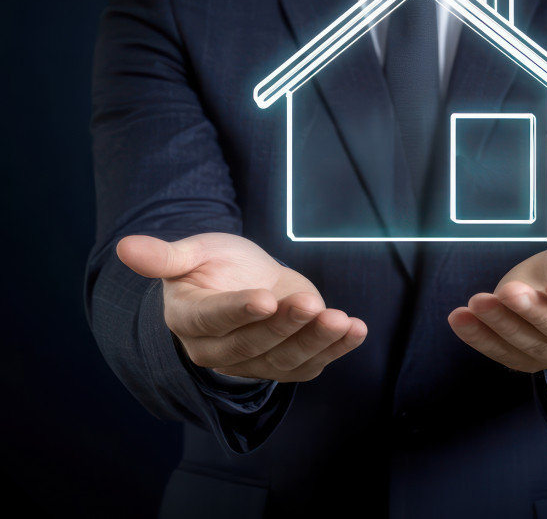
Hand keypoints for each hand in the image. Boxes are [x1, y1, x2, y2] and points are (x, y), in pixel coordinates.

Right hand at [116, 233, 367, 382]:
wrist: (245, 281)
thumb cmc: (215, 265)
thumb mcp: (193, 252)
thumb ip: (165, 256)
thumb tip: (125, 247)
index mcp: (190, 319)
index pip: (213, 319)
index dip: (238, 311)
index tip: (265, 299)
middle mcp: (218, 350)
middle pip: (252, 343)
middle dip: (285, 325)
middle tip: (311, 303)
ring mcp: (253, 361)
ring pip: (284, 359)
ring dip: (317, 341)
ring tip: (344, 321)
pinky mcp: (284, 363)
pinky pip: (309, 365)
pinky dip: (335, 351)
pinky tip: (355, 332)